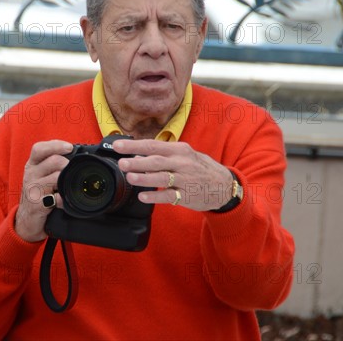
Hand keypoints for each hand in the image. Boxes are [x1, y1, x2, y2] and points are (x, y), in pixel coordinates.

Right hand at [15, 140, 72, 241]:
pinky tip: (64, 200)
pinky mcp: (37, 204)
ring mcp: (33, 189)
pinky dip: (64, 199)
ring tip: (67, 185)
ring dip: (66, 181)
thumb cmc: (38, 192)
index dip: (56, 145)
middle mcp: (30, 174)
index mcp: (32, 165)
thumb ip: (52, 163)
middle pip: (54, 161)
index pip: (39, 148)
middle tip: (71, 171)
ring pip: (56, 177)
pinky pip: (56, 198)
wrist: (26, 218)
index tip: (69, 147)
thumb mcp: (40, 174)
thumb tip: (75, 154)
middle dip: (67, 164)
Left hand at [113, 139, 232, 210]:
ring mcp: (185, 179)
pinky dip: (155, 196)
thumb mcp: (183, 155)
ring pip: (162, 178)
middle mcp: (182, 163)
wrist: (224, 186)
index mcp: (179, 150)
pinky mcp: (187, 195)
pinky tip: (143, 196)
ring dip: (145, 178)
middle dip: (137, 161)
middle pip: (156, 161)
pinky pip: (169, 196)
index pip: (153, 145)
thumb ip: (162, 155)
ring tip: (130, 177)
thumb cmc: (199, 168)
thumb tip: (136, 155)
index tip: (117, 146)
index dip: (134, 145)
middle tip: (122, 163)